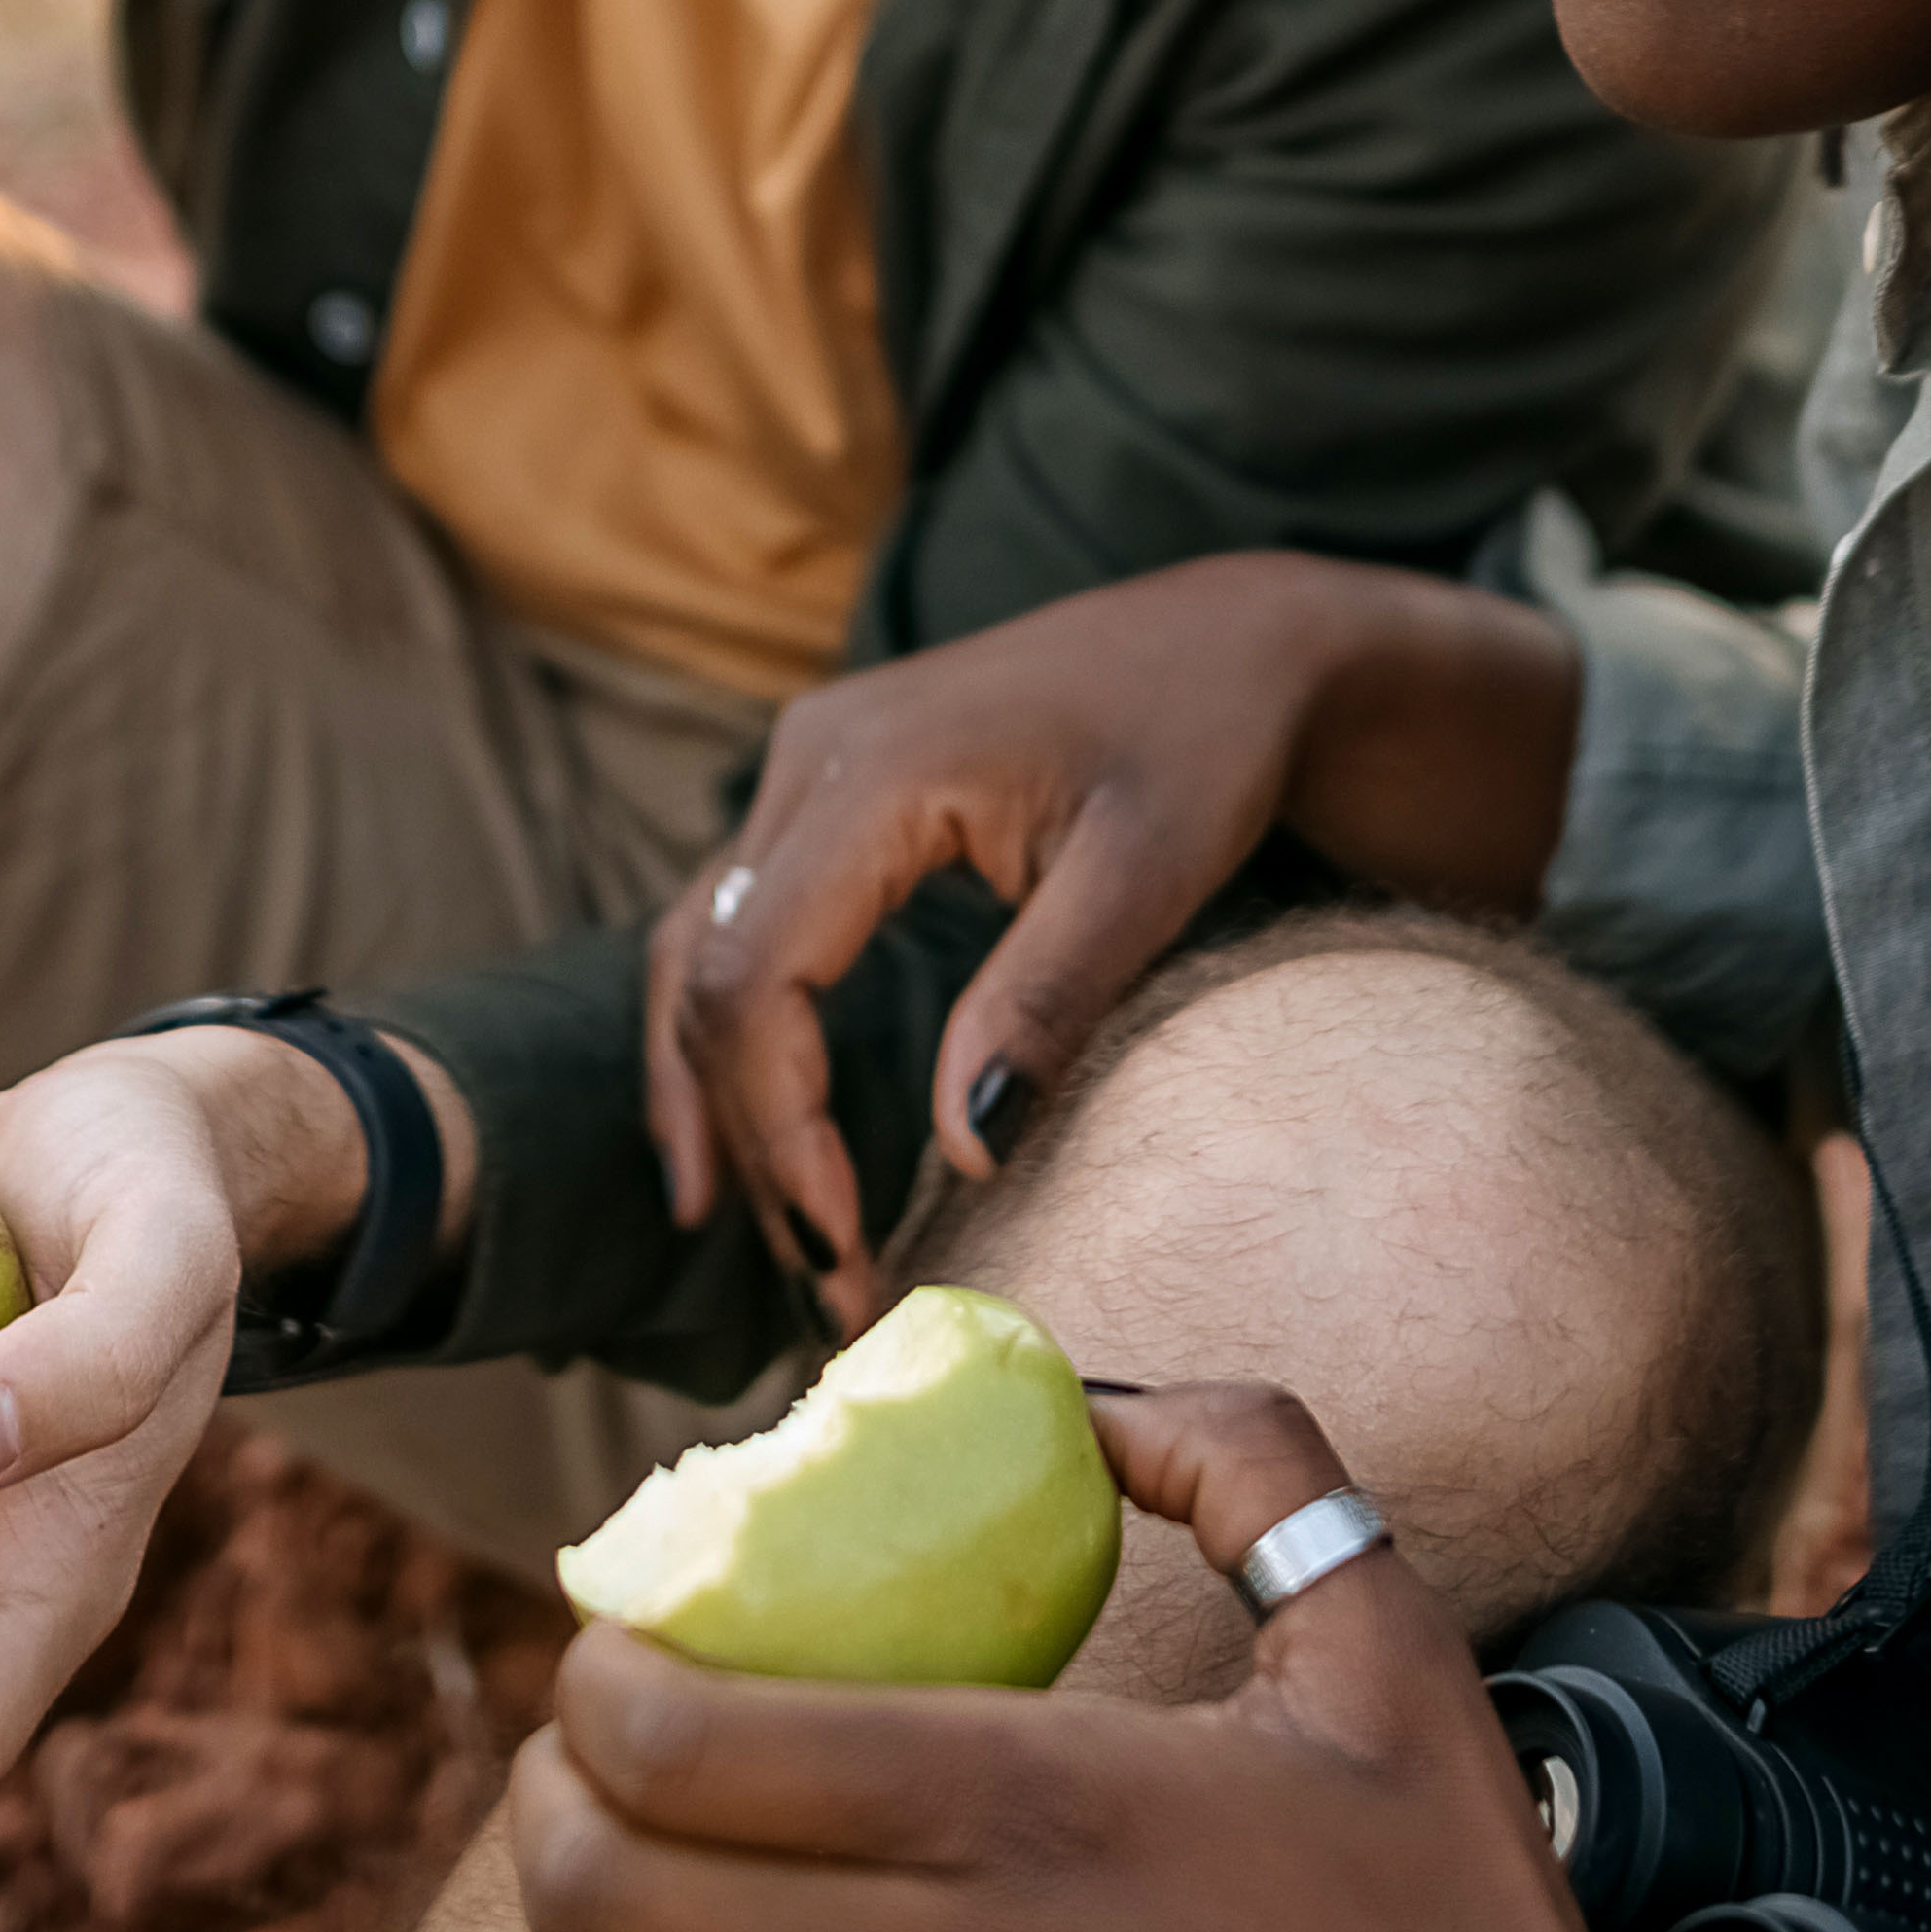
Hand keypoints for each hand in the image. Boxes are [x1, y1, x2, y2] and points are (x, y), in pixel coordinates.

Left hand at [512, 1382, 1648, 1931]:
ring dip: (607, 1913)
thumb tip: (1093, 1398)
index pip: (673, 1746)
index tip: (632, 1618)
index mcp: (1025, 1811)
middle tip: (605, 1723)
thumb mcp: (1382, 1640)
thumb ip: (1242, 1458)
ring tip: (662, 1838)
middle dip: (552, 1785)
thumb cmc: (1456, 1925)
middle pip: (595, 1889)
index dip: (599, 1671)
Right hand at [644, 560, 1575, 1318]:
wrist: (1234, 642)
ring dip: (718, 1100)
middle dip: (754, 1144)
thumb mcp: (1150, 873)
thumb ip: (1046, 1002)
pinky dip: (725, 1035)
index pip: (757, 979)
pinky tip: (741, 1136)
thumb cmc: (1207, 741)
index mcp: (873, 767)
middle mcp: (808, 755)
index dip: (781, 1130)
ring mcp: (805, 764)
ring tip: (763, 1240)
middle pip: (708, 978)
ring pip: (695, 952)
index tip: (848, 1254)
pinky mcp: (825, 791)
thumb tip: (962, 1158)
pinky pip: (731, 923)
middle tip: (831, 1289)